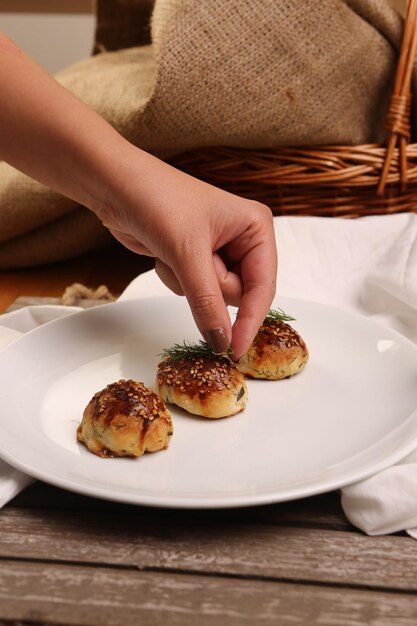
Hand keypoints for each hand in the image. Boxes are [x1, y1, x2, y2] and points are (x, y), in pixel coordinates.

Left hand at [95, 148, 276, 359]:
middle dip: (209, 287)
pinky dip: (175, 279)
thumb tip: (222, 342)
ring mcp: (218, 252)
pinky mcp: (195, 261)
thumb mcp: (187, 253)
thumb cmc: (157, 200)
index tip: (234, 350)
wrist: (115, 186)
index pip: (264, 287)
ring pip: (214, 297)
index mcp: (256, 227)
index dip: (251, 320)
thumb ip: (208, 302)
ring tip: (173, 252)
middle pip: (239, 294)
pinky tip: (164, 254)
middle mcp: (242, 240)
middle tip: (189, 262)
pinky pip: (194, 292)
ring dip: (188, 284)